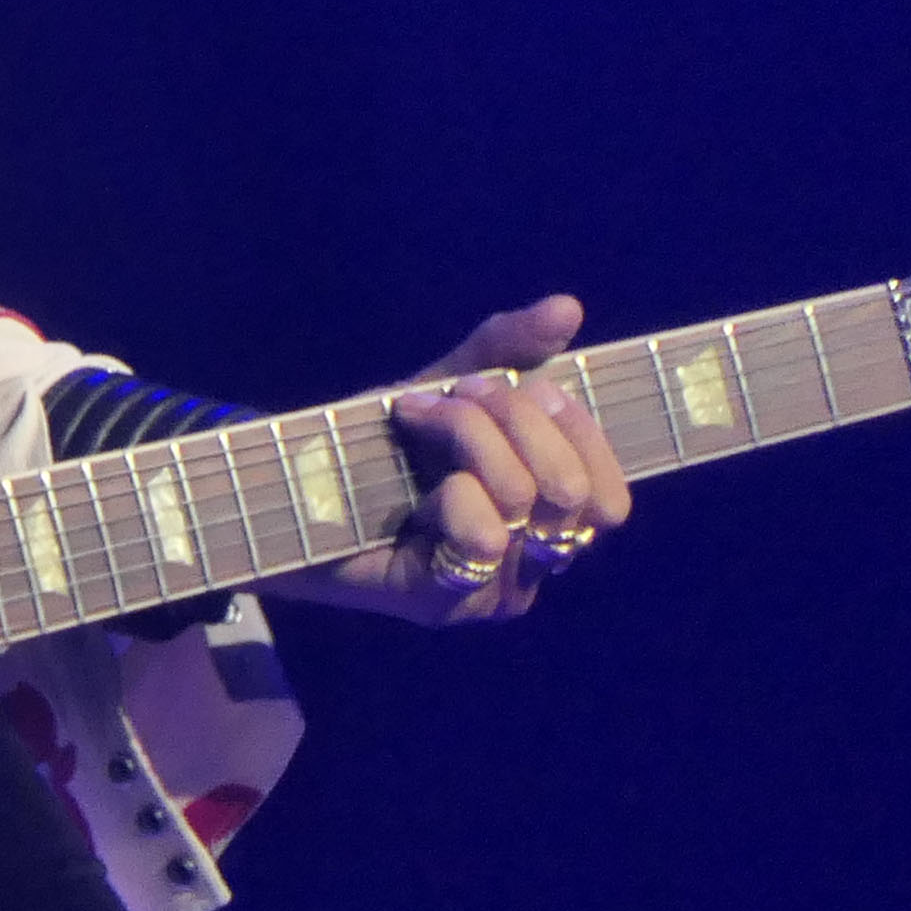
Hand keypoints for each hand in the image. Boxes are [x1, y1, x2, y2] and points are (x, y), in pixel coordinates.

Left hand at [268, 294, 633, 627]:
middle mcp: (535, 564)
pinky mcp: (447, 603)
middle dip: (513, 418)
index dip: (579, 430)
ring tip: (421, 419)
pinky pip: (481, 535)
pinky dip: (449, 491)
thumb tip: (568, 307)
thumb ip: (508, 350)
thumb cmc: (383, 442)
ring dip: (469, 438)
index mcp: (551, 520)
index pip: (612, 498)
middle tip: (455, 395)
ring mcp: (494, 591)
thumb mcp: (451, 384)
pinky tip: (413, 490)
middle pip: (570, 488)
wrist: (297, 486)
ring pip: (523, 499)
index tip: (525, 385)